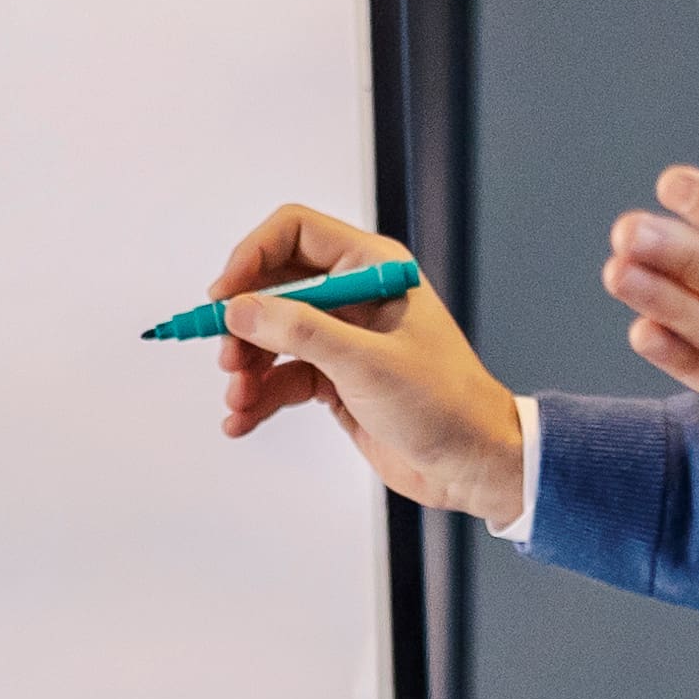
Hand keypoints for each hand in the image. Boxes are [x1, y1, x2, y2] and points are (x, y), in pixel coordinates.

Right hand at [208, 200, 531, 531]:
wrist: (473, 464)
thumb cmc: (446, 404)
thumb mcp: (367, 363)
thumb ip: (301, 331)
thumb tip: (240, 309)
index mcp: (373, 268)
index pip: (295, 234)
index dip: (252, 257)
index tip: (224, 298)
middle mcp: (355, 296)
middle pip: (274, 287)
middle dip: (244, 324)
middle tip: (227, 358)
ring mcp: (344, 338)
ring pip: (273, 337)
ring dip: (248, 367)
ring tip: (239, 400)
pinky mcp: (337, 378)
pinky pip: (283, 377)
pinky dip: (260, 397)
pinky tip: (243, 420)